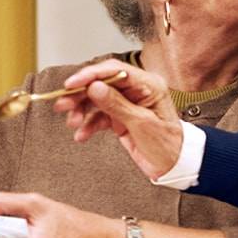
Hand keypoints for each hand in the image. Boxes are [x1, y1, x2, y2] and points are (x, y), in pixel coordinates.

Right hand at [55, 59, 183, 178]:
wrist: (175, 166)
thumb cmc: (168, 144)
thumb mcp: (141, 123)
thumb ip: (117, 104)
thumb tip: (95, 87)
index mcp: (149, 84)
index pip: (114, 71)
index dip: (90, 75)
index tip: (71, 84)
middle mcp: (137, 90)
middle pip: (102, 84)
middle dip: (80, 94)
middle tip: (63, 104)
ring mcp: (128, 103)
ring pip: (97, 100)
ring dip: (81, 111)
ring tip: (72, 122)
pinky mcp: (122, 117)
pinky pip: (100, 116)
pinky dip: (89, 125)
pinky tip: (82, 134)